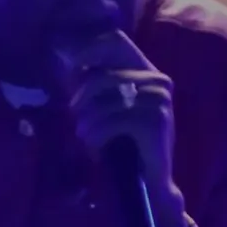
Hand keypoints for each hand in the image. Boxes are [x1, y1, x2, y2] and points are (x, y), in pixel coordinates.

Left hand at [55, 30, 177, 201]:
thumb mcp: (113, 107)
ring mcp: (159, 101)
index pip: (116, 43)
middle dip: (81, 99)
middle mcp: (159, 81)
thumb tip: (68, 58)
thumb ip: (99, 84)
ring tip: (85, 136)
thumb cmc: (127, 143)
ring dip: (86, 123)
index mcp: (150, 72)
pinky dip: (96, 136)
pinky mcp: (154, 122)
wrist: (150, 183)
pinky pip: (110, 122)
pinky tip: (95, 147)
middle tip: (75, 118)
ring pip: (103, 103)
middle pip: (103, 77)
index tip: (67, 63)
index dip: (87, 48)